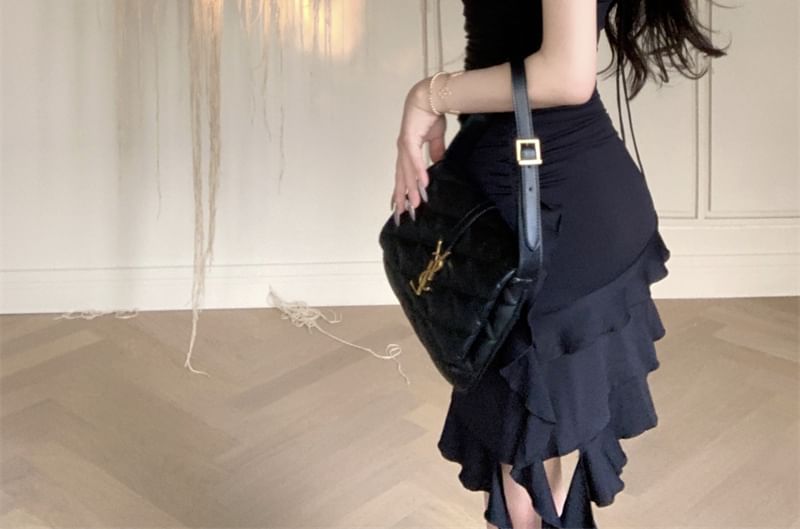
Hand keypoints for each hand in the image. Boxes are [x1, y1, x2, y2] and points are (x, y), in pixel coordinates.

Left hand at [391, 78, 447, 225]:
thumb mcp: (435, 138)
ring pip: (407, 172)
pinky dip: (418, 171)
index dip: (401, 191)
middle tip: (401, 215)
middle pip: (401, 178)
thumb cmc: (430, 114)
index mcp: (407, 151)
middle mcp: (403, 150)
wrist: (430, 96)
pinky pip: (415, 159)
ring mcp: (405, 145)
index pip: (403, 175)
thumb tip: (438, 164)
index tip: (399, 206)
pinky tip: (422, 184)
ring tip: (414, 205)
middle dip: (401, 197)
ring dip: (411, 189)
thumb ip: (435, 152)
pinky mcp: (410, 138)